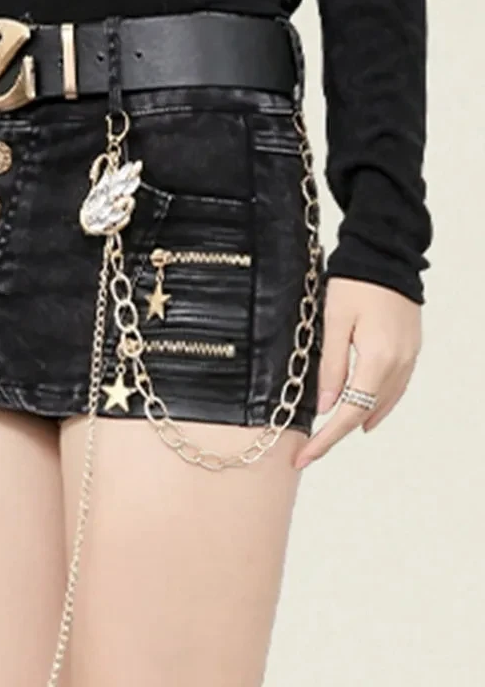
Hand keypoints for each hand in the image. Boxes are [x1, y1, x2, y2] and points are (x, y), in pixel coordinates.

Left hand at [294, 277, 421, 469]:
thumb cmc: (353, 284)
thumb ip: (330, 367)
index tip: (303, 456)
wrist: (385, 256)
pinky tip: (364, 411)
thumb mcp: (333, 323)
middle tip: (309, 451)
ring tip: (330, 438)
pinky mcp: (410, 350)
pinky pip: (393, 388)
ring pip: (382, 403)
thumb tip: (325, 407)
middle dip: (336, 434)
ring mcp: (409, 358)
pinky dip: (376, 404)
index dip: (326, 439)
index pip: (349, 413)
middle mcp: (399, 364)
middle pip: (366, 413)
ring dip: (357, 421)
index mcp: (378, 359)